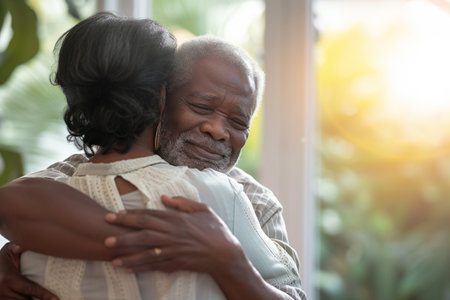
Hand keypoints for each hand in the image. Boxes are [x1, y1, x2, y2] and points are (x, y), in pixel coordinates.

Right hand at [0, 243, 58, 299]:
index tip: (56, 299)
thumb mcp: (7, 252)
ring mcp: (0, 298)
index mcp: (8, 278)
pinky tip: (32, 299)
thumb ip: (17, 247)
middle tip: (53, 299)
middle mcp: (3, 290)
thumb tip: (26, 243)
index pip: (30, 288)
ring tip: (45, 299)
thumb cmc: (0, 261)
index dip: (44, 295)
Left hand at [104, 195, 245, 274]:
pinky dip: (141, 268)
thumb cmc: (215, 229)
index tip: (115, 216)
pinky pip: (155, 266)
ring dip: (128, 255)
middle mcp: (173, 234)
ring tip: (112, 257)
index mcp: (177, 219)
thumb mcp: (202, 209)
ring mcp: (174, 251)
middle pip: (143, 233)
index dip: (131, 216)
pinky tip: (128, 269)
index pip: (149, 216)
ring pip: (147, 252)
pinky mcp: (177, 264)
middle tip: (106, 236)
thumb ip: (182, 202)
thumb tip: (163, 196)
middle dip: (123, 234)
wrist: (225, 253)